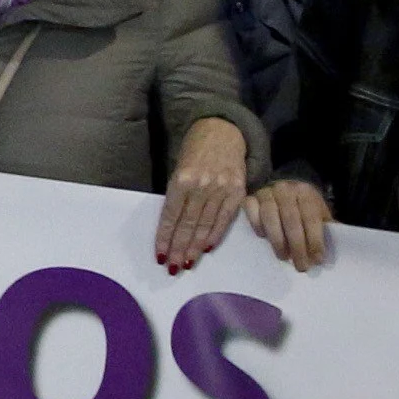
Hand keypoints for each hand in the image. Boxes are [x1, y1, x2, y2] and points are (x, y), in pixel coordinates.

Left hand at [154, 117, 250, 270]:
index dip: (165, 237)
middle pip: (188, 224)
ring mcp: (222, 189)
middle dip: (179, 248)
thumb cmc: (194, 151)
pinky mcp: (238, 191)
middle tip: (172, 267)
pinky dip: (214, 235)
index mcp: (182, 178)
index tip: (160, 255)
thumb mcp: (178, 168)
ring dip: (195, 247)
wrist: (223, 131)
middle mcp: (202, 185)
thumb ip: (177, 195)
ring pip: (206, 225)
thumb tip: (171, 227)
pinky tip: (206, 248)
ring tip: (187, 263)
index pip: (171, 215)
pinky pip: (225, 219)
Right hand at [243, 180, 334, 269]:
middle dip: (297, 246)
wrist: (283, 191)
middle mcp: (285, 189)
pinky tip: (262, 237)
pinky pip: (251, 210)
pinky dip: (256, 224)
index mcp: (306, 192)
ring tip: (283, 257)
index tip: (317, 259)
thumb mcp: (318, 214)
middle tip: (300, 266)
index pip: (311, 217)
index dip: (315, 239)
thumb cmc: (303, 208)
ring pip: (270, 216)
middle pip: (291, 219)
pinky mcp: (250, 197)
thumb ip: (325, 230)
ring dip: (277, 240)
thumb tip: (328, 253)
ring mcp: (266, 192)